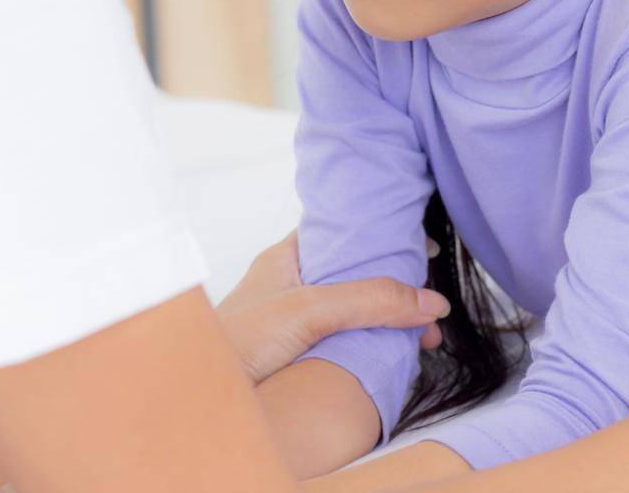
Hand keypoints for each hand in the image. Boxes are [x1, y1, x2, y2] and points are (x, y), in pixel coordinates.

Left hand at [215, 231, 449, 382]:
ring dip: (389, 320)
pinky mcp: (300, 353)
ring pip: (354, 309)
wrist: (198, 396)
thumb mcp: (307, 311)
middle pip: (355, 274)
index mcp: (287, 257)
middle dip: (396, 287)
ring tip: (423, 338)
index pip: (343, 232)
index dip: (381, 235)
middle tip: (429, 305)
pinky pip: (347, 339)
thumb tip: (430, 300)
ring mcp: (296, 320)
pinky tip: (396, 356)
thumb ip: (368, 300)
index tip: (419, 245)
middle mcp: (292, 284)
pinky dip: (374, 344)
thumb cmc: (235, 342)